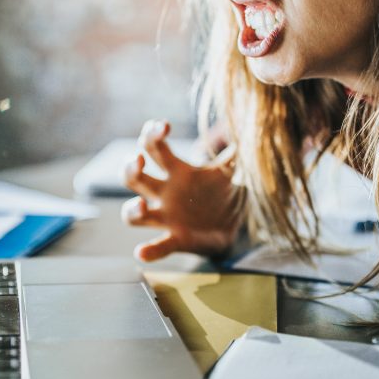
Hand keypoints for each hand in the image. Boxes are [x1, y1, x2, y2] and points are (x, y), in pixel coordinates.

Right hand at [121, 119, 243, 261]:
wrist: (233, 227)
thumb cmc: (222, 194)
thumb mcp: (229, 171)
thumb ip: (234, 152)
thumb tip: (248, 126)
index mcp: (177, 172)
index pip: (154, 148)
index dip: (152, 134)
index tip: (164, 126)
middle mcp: (164, 193)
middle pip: (134, 178)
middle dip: (130, 167)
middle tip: (138, 160)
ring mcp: (166, 217)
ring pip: (134, 214)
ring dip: (132, 210)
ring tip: (141, 206)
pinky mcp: (175, 240)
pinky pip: (158, 245)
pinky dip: (149, 250)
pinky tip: (142, 252)